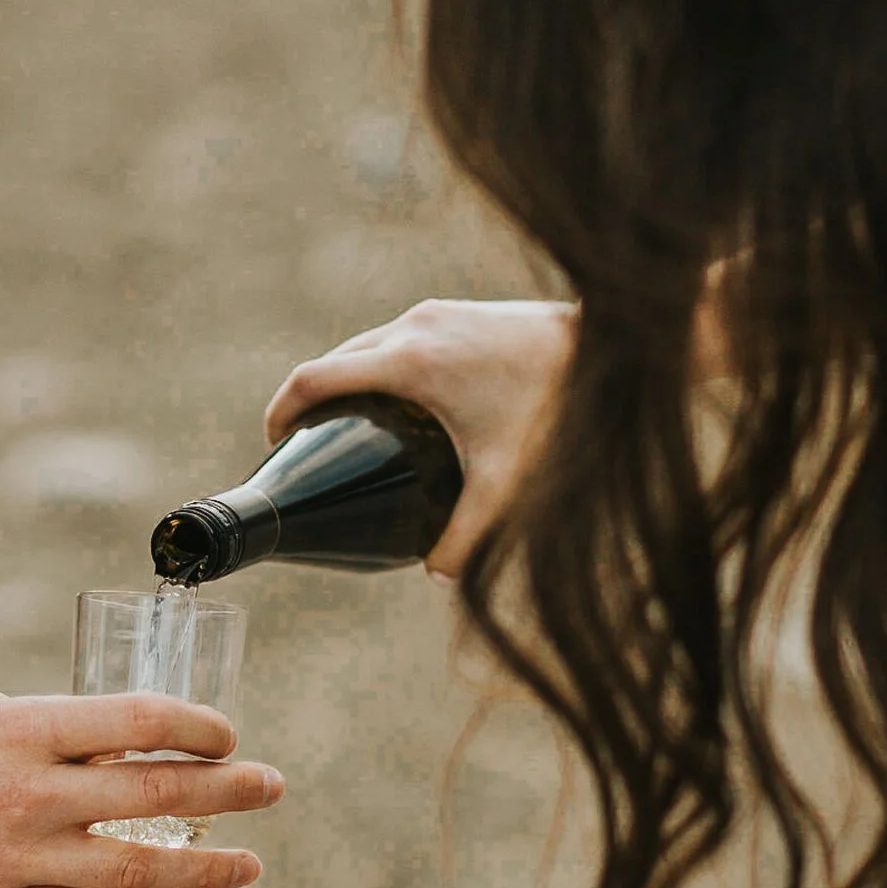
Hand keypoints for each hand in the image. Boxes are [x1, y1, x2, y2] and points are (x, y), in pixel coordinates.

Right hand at [0, 687, 283, 887]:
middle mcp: (27, 790)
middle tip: (273, 788)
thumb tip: (117, 738)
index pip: (139, 721)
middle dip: (227, 793)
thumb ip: (50, 728)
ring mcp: (15, 854)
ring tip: (249, 864)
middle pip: (154, 795)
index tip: (228, 735)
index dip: (197, 727)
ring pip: (136, 869)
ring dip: (207, 868)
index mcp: (25, 727)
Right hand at [265, 299, 574, 578]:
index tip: (274, 444)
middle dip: (311, 403)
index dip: (281, 411)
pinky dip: (379, 366)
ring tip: (348, 431)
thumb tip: (436, 575)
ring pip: (366, 345)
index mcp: (408, 362)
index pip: (314, 380)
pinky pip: (396, 337)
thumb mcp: (505, 481)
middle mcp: (413, 327)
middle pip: (335, 362)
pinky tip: (399, 405)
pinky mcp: (454, 312)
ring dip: (346, 381)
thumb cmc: (557, 409)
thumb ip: (469, 536)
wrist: (612, 347)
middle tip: (309, 451)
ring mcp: (434, 314)